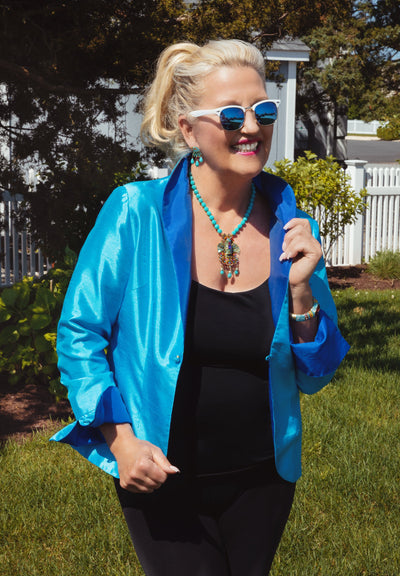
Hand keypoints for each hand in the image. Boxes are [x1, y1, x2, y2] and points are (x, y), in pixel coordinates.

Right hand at [100, 423, 179, 492]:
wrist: (122, 447)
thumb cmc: (141, 448)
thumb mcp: (155, 451)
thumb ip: (165, 463)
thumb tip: (176, 472)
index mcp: (143, 465)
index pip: (162, 478)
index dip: (163, 472)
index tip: (157, 465)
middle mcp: (134, 474)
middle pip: (156, 485)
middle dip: (157, 478)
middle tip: (151, 467)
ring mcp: (128, 481)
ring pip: (148, 490)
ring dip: (150, 482)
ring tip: (145, 471)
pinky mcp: (124, 485)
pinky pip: (140, 491)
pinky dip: (142, 485)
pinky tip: (139, 475)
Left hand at [280, 218, 321, 342]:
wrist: (290, 282)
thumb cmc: (286, 266)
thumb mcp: (286, 248)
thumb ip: (289, 237)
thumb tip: (285, 225)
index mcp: (307, 239)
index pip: (304, 222)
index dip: (294, 222)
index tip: (284, 228)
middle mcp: (314, 242)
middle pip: (300, 228)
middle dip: (288, 237)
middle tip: (284, 250)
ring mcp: (316, 247)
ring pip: (300, 234)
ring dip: (289, 245)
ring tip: (286, 255)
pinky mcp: (316, 253)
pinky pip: (302, 243)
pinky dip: (292, 249)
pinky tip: (289, 257)